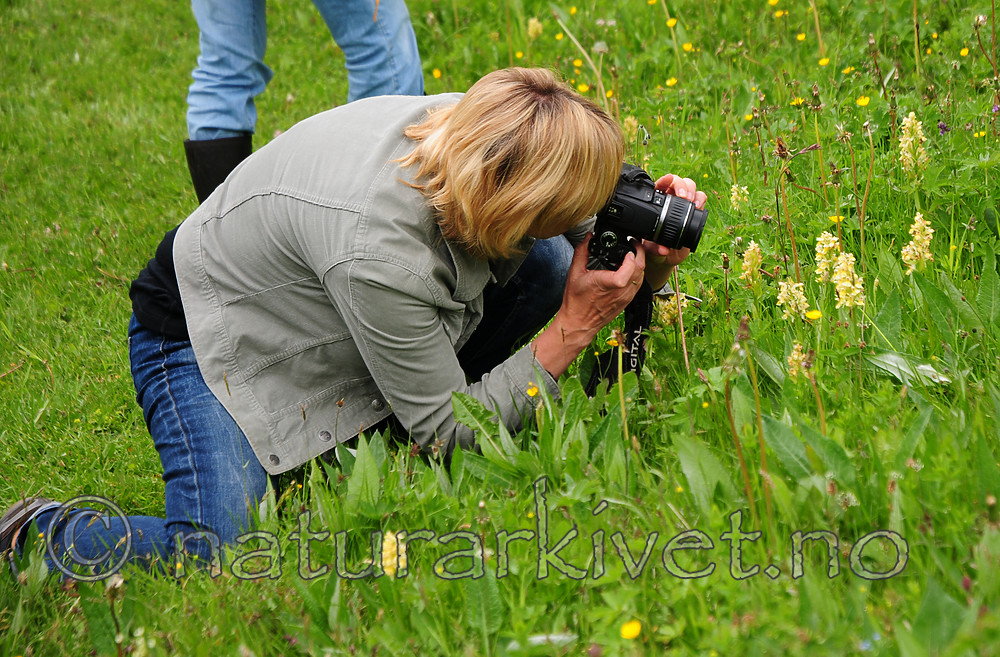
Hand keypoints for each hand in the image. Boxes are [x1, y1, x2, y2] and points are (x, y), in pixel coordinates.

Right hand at [531, 234, 646, 377]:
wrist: (579, 323)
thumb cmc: (576, 301)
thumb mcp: (574, 272)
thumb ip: (582, 251)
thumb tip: (588, 237)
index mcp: (607, 283)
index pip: (628, 270)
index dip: (631, 257)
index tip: (627, 248)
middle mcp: (620, 291)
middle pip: (640, 269)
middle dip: (639, 253)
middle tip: (633, 244)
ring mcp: (625, 297)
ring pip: (642, 276)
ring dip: (639, 263)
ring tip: (630, 255)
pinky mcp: (627, 301)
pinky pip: (638, 284)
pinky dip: (637, 273)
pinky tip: (627, 269)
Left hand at [642, 173, 707, 287]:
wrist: (665, 255)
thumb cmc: (654, 248)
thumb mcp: (651, 249)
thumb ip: (655, 249)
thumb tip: (662, 249)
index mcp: (655, 203)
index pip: (660, 185)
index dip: (664, 180)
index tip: (667, 180)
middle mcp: (670, 200)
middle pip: (677, 182)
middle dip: (681, 185)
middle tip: (682, 196)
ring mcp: (683, 203)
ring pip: (690, 186)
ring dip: (691, 190)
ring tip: (690, 201)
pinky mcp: (695, 209)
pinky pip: (700, 198)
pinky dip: (700, 199)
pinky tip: (698, 206)